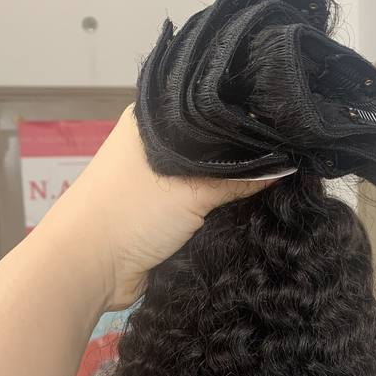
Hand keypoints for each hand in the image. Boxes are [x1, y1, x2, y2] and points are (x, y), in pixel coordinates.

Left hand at [57, 105, 272, 308]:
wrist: (88, 269)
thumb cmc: (125, 214)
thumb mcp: (191, 190)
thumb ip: (241, 178)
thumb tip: (287, 168)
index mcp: (154, 119)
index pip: (210, 106)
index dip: (245, 117)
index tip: (283, 126)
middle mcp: (157, 145)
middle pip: (214, 145)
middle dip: (244, 157)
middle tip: (287, 159)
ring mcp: (160, 180)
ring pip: (211, 177)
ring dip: (232, 188)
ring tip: (276, 185)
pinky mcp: (164, 213)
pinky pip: (204, 206)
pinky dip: (221, 210)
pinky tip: (249, 210)